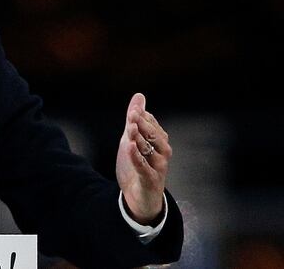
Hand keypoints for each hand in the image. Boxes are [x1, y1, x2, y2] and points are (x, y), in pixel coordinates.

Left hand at [115, 93, 170, 223]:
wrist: (139, 196)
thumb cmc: (138, 165)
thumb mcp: (133, 139)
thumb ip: (135, 119)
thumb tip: (139, 96)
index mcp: (160, 143)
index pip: (153, 126)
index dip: (143, 118)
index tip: (134, 110)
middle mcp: (162, 154)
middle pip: (154, 136)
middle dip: (143, 125)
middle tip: (131, 114)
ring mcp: (157, 167)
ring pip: (149, 150)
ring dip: (139, 138)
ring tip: (130, 127)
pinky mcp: (150, 179)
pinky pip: (143, 166)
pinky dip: (137, 156)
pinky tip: (130, 147)